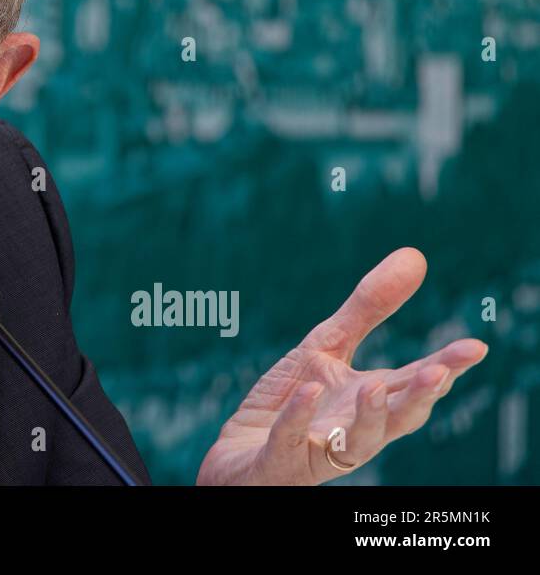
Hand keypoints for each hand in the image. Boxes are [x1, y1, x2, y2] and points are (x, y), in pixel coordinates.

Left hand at [196, 247, 487, 484]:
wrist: (241, 452)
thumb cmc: (292, 401)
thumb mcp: (326, 348)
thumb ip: (369, 309)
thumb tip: (415, 256)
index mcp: (369, 401)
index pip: (413, 384)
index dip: (444, 368)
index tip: (475, 347)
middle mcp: (354, 429)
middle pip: (396, 418)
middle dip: (418, 397)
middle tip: (438, 373)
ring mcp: (320, 448)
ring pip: (355, 441)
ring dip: (368, 417)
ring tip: (374, 386)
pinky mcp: (282, 458)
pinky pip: (292, 439)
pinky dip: (300, 418)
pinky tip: (308, 393)